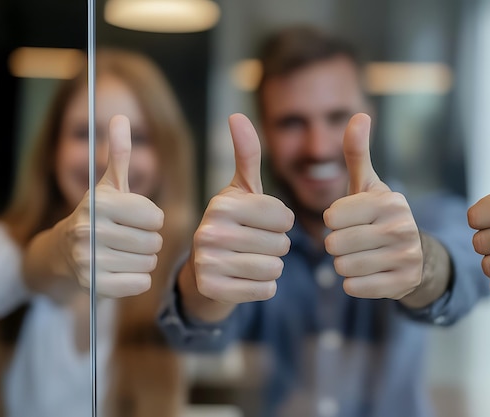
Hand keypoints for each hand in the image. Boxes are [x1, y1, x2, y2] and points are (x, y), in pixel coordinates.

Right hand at [63, 115, 164, 296]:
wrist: (64, 252)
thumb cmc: (99, 215)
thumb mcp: (110, 185)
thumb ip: (119, 153)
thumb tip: (119, 116)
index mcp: (99, 202)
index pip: (155, 217)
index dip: (152, 219)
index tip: (136, 219)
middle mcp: (90, 230)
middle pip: (154, 242)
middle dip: (149, 241)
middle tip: (130, 238)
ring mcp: (89, 260)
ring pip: (149, 263)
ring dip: (144, 260)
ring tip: (125, 253)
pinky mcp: (94, 286)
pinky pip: (141, 284)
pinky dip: (138, 279)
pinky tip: (122, 270)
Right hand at [190, 113, 293, 304]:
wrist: (206, 270)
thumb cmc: (233, 223)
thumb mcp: (240, 190)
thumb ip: (246, 154)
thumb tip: (236, 115)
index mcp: (222, 204)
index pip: (283, 216)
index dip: (283, 222)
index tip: (265, 223)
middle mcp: (210, 232)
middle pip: (281, 244)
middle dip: (278, 247)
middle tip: (257, 245)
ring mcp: (208, 263)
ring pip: (274, 269)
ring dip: (272, 267)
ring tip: (252, 260)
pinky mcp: (212, 290)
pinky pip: (265, 290)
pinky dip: (264, 287)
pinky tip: (247, 279)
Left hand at [323, 113, 422, 298]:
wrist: (415, 254)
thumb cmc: (379, 215)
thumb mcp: (367, 184)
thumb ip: (357, 153)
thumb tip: (358, 115)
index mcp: (389, 201)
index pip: (332, 216)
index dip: (333, 220)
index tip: (346, 220)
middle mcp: (401, 227)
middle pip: (335, 244)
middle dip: (336, 245)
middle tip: (353, 241)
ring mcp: (405, 257)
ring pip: (342, 267)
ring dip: (344, 264)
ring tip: (361, 255)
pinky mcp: (403, 283)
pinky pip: (354, 287)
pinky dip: (354, 282)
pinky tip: (368, 272)